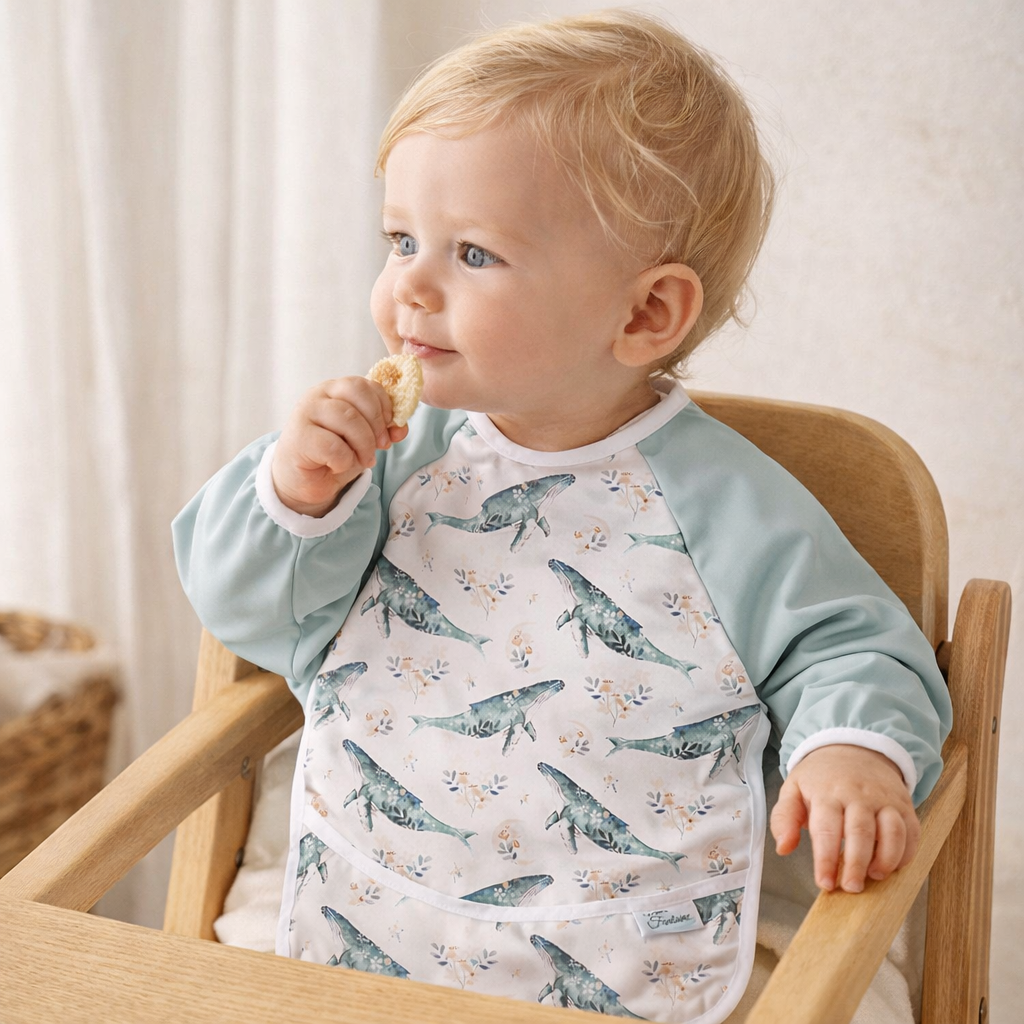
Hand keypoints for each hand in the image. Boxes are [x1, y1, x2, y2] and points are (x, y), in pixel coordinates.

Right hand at [271, 376, 408, 516]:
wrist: (303, 480)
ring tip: (364, 459)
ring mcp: (305, 413)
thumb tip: (401, 429)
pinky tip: (338, 465)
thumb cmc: (334, 454)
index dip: (385, 406)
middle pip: (357, 392)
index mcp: (336, 389)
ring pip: (348, 418)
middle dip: (377, 422)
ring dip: (364, 444)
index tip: (389, 428)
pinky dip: (344, 460)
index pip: (366, 384)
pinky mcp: (299, 438)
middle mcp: (319, 395)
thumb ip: (384, 429)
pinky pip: (333, 446)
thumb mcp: (365, 439)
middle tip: (381, 446)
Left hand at [769, 744, 919, 892]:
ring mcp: (884, 799)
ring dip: (886, 860)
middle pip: (861, 833)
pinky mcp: (904, 805)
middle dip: (856, 865)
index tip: (825, 883)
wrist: (852, 748)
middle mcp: (858, 795)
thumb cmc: (821, 778)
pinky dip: (906, 854)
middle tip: (851, 887)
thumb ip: (784, 818)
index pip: (826, 829)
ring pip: (893, 832)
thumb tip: (783, 847)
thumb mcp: (793, 789)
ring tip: (874, 877)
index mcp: (827, 793)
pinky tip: (893, 866)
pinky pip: (912, 832)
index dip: (826, 859)